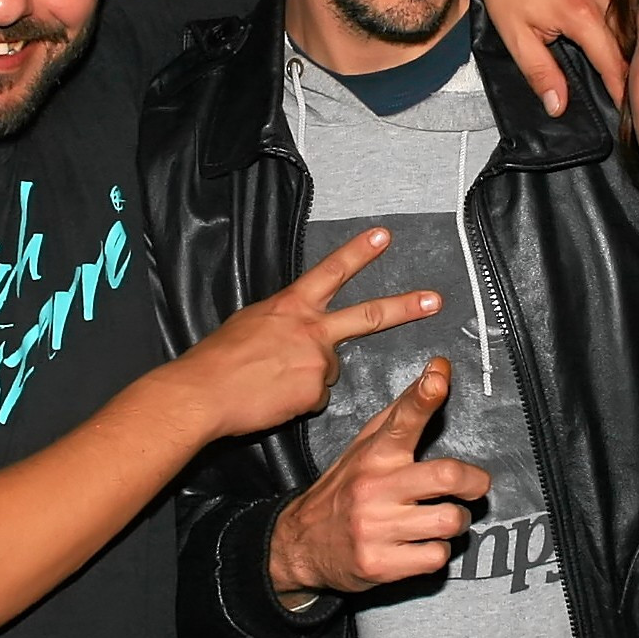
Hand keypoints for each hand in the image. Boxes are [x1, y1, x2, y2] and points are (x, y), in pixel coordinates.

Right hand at [170, 227, 440, 441]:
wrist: (203, 393)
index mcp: (290, 306)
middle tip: (435, 299)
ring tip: (270, 382)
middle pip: (368, 315)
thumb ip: (282, 323)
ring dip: (306, 379)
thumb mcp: (249, 323)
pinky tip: (273, 398)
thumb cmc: (217, 360)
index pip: (331, 271)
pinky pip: (315, 399)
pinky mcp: (316, 392)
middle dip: (405, 306)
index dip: (359, 252)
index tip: (384, 236)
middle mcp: (310, 328)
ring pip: (327, 371)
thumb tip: (294, 334)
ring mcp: (317, 360)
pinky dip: (297, 401)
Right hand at [269, 357, 491, 598]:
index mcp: (374, 455)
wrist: (300, 545)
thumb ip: (404, 411)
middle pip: (447, 477)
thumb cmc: (344, 490)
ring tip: (438, 519)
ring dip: (455, 522)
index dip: (425, 396)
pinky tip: (418, 545)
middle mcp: (374, 488)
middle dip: (475, 483)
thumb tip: (438, 370)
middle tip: (475, 487)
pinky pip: (437, 557)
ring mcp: (376, 528)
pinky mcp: (381, 564)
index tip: (439, 377)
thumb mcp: (365, 447)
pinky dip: (436, 553)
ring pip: (450, 521)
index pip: (403, 420)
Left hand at [472, 0, 626, 114]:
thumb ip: (541, 73)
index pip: (612, 62)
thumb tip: (557, 105)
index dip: (620, 88)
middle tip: (633, 88)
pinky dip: (630, 11)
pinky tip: (628, 25)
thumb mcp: (516, 37)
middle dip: (631, 67)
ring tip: (635, 61)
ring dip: (634, 39)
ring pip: (633, 15)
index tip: (628, 106)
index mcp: (579, 14)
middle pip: (629, 40)